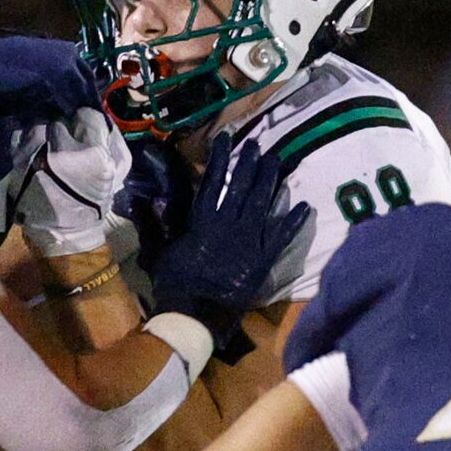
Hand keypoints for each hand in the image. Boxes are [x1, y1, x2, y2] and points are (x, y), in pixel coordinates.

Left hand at [14, 107, 128, 259]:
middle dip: (66, 128)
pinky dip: (28, 140)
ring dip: (46, 133)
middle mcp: (60, 149)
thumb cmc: (94, 203)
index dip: (88, 122)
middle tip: (69, 142)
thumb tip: (103, 120)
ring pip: (40, 124)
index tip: (86, 131)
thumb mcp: (116, 174)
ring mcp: (34, 152)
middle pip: (62, 118)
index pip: (87, 115)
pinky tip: (35, 152)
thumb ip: (113, 143)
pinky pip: (21, 135)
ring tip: (50, 148)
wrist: (63, 230)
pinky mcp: (16, 158)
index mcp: (91, 154)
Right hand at [146, 134, 311, 355]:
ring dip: (271, 182)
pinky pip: (282, 237)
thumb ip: (154, 223)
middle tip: (259, 145)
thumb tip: (145, 197)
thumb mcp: (158, 249)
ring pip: (263, 205)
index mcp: (203, 220)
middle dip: (251, 164)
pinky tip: (305, 206)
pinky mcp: (264, 259)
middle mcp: (229, 225)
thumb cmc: (175, 281)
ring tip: (278, 162)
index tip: (227, 139)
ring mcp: (249, 241)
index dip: (221, 159)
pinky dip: (294, 221)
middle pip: (243, 188)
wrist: (197, 311)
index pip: (214, 182)